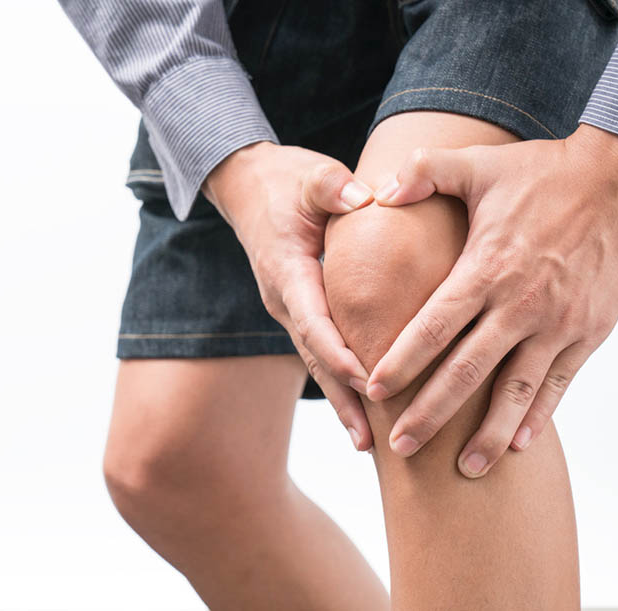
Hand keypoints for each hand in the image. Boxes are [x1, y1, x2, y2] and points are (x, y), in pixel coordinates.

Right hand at [202, 140, 377, 450]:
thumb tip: (359, 198)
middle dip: (341, 396)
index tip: (367, 378)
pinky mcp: (300, 308)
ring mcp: (289, 307)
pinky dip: (339, 380)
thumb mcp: (308, 175)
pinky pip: (320, 350)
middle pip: (314, 356)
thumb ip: (330, 185)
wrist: (248, 183)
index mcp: (287, 270)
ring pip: (316, 361)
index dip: (338, 351)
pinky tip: (361, 407)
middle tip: (369, 438)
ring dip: (339, 399)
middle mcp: (284, 298)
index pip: (313, 319)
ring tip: (366, 442)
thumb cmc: (285, 180)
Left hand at [364, 123, 617, 474]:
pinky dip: (539, 417)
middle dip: (429, 414)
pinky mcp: (590, 331)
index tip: (374, 392)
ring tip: (464, 469)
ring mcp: (559, 323)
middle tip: (400, 447)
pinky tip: (520, 445)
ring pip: (516, 392)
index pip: (432, 327)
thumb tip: (378, 191)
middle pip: (466, 372)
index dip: (400, 362)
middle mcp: (520, 304)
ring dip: (489, 434)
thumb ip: (425, 172)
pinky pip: (560, 384)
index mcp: (487, 268)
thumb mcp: (480, 164)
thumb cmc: (546, 171)